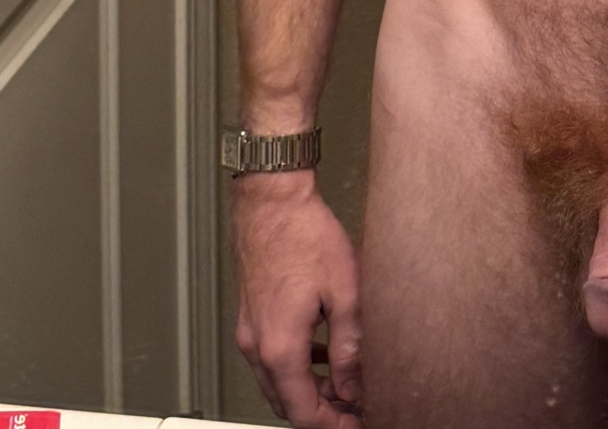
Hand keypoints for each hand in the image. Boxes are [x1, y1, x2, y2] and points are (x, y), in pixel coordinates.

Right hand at [233, 171, 362, 425]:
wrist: (272, 200)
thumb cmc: (305, 234)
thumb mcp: (344, 291)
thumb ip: (349, 345)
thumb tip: (353, 384)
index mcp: (281, 347)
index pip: (302, 412)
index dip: (332, 424)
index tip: (356, 421)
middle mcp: (258, 346)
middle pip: (287, 403)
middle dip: (321, 412)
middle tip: (354, 407)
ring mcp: (250, 332)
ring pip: (278, 382)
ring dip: (309, 390)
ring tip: (345, 383)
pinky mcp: (252, 317)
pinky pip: (272, 358)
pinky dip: (297, 367)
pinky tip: (323, 352)